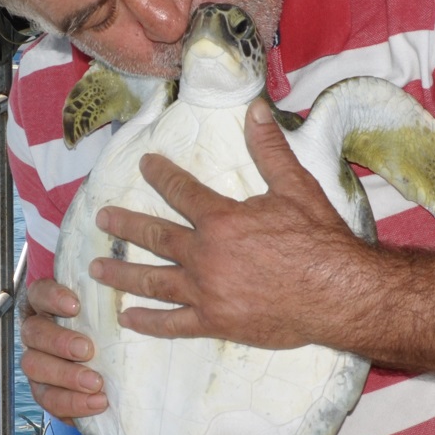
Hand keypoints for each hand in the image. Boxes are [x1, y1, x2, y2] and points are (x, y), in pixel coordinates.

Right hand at [21, 276, 108, 418]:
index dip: (53, 298)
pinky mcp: (42, 390)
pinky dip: (71, 403)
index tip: (75, 306)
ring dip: (65, 376)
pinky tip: (95, 403)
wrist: (108, 367)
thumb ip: (109, 305)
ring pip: (33, 366)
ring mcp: (35, 361)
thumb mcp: (107, 313)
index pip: (39, 293)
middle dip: (60, 342)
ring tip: (95, 383)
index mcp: (46, 305)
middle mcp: (36, 331)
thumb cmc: (106, 330)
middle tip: (87, 351)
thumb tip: (134, 298)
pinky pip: (47, 399)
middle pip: (33, 332)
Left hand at [90, 98, 373, 347]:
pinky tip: (127, 319)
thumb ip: (270, 150)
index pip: (181, 191)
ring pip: (153, 281)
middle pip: (155, 237)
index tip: (146, 166)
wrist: (337, 293)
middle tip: (102, 220)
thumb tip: (255, 111)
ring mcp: (206, 292)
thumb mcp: (296, 187)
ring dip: (122, 274)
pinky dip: (148, 321)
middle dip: (126, 227)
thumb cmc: (319, 239)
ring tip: (96, 269)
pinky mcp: (215, 322)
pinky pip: (173, 324)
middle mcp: (204, 255)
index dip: (162, 175)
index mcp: (221, 219)